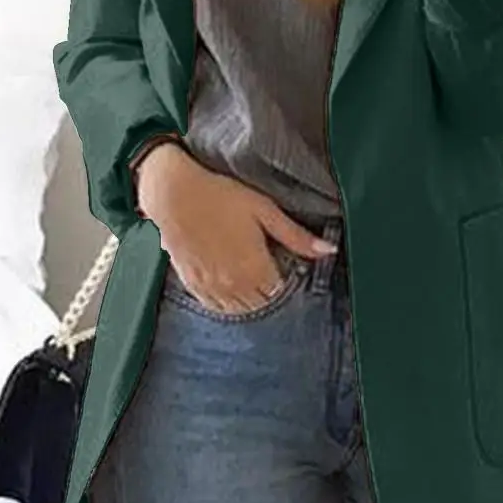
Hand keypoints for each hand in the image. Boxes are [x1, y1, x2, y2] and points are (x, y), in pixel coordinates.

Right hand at [135, 143, 336, 314]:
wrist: (173, 193)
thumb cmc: (221, 196)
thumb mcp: (265, 210)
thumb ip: (296, 236)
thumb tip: (329, 251)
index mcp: (256, 268)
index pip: (280, 291)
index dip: (285, 278)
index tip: (283, 263)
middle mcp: (234, 285)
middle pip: (261, 303)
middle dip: (268, 290)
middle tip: (268, 268)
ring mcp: (211, 287)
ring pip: (238, 309)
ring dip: (248, 298)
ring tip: (250, 276)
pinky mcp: (192, 283)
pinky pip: (215, 306)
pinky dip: (226, 301)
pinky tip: (229, 285)